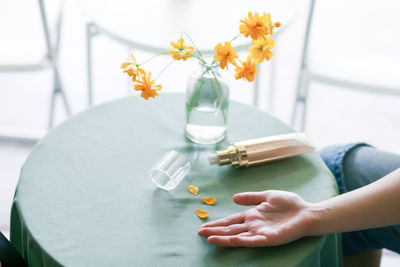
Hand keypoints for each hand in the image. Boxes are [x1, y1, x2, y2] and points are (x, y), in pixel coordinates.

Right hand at [198, 190, 315, 246]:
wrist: (306, 212)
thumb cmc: (290, 204)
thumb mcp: (267, 195)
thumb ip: (251, 197)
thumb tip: (234, 197)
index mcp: (252, 215)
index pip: (231, 220)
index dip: (218, 223)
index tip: (204, 225)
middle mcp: (253, 225)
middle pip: (230, 229)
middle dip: (215, 231)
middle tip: (200, 233)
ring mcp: (260, 232)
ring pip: (237, 236)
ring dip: (223, 238)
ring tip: (209, 239)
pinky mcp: (268, 238)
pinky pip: (252, 240)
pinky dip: (240, 241)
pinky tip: (230, 240)